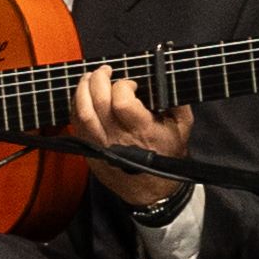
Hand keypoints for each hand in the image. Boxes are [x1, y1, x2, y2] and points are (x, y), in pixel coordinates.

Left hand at [68, 64, 192, 207]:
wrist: (151, 189)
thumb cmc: (167, 154)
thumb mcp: (182, 128)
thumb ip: (176, 101)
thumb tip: (165, 76)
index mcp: (141, 131)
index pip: (121, 101)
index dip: (123, 86)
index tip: (131, 84)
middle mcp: (117, 138)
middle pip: (97, 102)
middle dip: (98, 80)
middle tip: (105, 70)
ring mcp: (100, 144)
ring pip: (81, 113)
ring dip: (81, 90)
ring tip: (88, 78)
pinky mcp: (89, 150)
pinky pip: (76, 124)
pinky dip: (76, 106)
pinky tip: (82, 96)